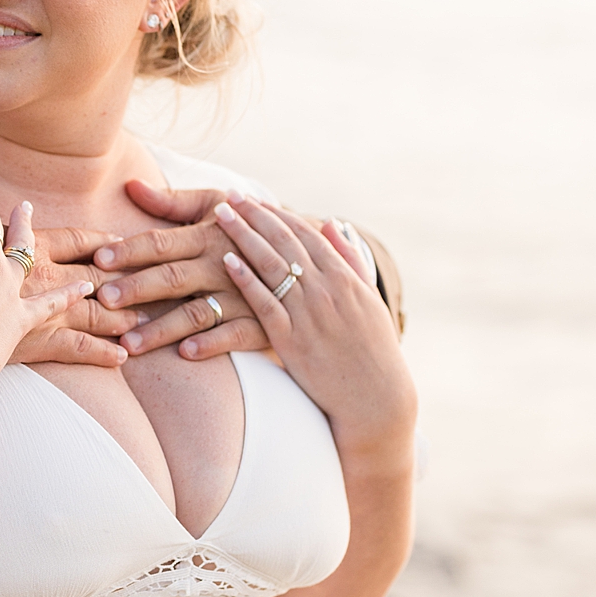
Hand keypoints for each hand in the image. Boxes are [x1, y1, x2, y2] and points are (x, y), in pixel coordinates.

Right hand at [10, 225, 135, 365]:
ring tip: (143, 318)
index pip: (78, 240)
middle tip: (150, 283)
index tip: (120, 242)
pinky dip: (104, 352)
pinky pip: (80, 346)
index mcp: (32, 247)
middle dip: (125, 280)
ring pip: (97, 312)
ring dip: (123, 316)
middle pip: (97, 275)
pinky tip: (121, 356)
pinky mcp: (39, 340)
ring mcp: (47, 310)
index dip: (101, 241)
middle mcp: (47, 276)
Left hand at [93, 182, 264, 359]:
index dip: (130, 250)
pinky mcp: (262, 322)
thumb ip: (172, 201)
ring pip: (196, 312)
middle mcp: (222, 264)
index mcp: (208, 235)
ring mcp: (243, 295)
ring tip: (129, 342)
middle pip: (173, 277)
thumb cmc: (248, 226)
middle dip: (137, 288)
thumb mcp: (215, 204)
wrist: (311, 253)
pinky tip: (185, 353)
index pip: (161, 242)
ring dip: (162, 328)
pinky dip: (212, 343)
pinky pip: (235, 335)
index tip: (99, 259)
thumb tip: (130, 186)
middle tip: (104, 299)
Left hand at [214, 196, 416, 461]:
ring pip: (271, 265)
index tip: (254, 199)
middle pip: (284, 242)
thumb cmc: (372, 351)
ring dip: (243, 236)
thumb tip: (332, 223)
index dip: (277, 213)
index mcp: (345, 279)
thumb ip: (349, 259)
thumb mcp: (368, 300)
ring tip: (219, 216)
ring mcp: (309, 313)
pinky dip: (246, 279)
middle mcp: (327, 290)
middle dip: (255, 215)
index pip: (306, 234)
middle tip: (229, 196)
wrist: (375, 399)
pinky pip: (265, 303)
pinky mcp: (292, 339)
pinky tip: (226, 261)